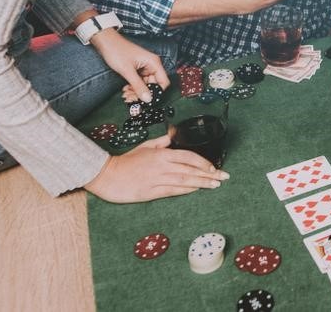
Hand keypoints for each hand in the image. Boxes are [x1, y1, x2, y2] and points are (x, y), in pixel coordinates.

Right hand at [85, 134, 229, 202]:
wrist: (106, 175)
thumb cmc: (125, 161)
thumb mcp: (145, 146)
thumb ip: (161, 142)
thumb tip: (173, 137)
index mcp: (161, 154)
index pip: (188, 156)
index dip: (203, 162)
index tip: (214, 167)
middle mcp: (161, 166)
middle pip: (190, 170)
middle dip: (209, 174)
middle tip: (223, 177)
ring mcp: (157, 180)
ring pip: (184, 181)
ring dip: (201, 183)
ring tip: (215, 184)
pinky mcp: (150, 192)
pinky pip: (172, 191)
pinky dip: (186, 190)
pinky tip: (196, 190)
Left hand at [90, 29, 169, 102]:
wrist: (105, 42)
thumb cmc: (117, 51)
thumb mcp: (127, 71)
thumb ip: (138, 86)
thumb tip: (148, 99)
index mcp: (154, 63)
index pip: (163, 83)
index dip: (157, 93)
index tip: (147, 101)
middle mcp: (151, 65)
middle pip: (153, 85)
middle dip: (143, 94)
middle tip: (132, 100)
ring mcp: (144, 68)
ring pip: (145, 85)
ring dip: (136, 92)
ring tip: (126, 96)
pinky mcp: (137, 69)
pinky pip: (139, 82)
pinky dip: (133, 87)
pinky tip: (126, 90)